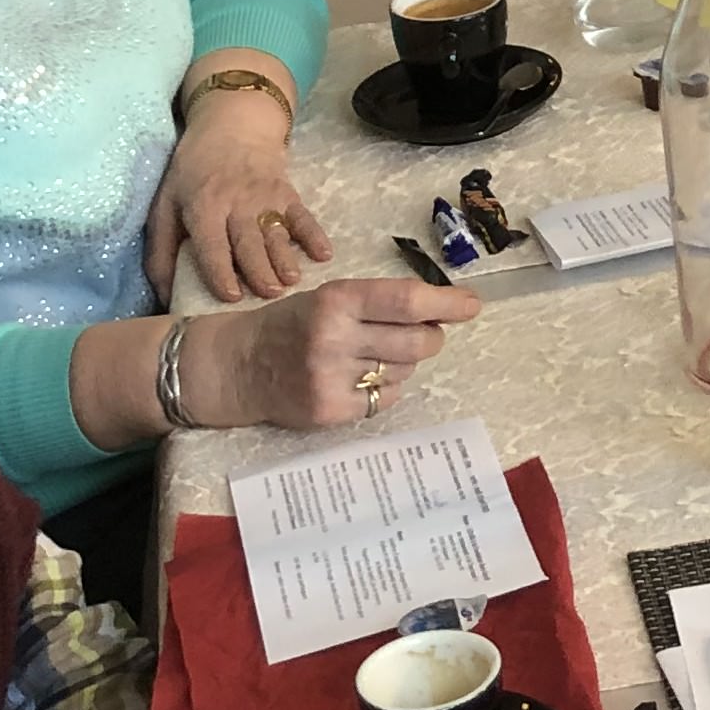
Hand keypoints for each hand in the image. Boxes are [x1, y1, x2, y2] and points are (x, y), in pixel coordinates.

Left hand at [148, 79, 323, 301]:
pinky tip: (323, 254)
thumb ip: (161, 250)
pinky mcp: (287, 193)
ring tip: (291, 282)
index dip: (220, 271)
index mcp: (203, 206)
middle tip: (269, 295)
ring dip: (285, 259)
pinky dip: (314, 235)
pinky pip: (303, 216)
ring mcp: (265, 197)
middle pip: (249, 242)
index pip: (211, 244)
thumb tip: (165, 296)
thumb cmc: (194, 171)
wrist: (233, 124)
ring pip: (276, 233)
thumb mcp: (166, 203)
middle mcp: (236, 202)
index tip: (230, 296)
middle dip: (259, 270)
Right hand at [200, 272, 482, 431]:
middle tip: (425, 332)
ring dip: (403, 362)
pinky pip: (385, 399)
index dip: (446, 302)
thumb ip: (379, 304)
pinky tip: (357, 379)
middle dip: (433, 336)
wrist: (238, 365)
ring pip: (405, 371)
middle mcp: (335, 338)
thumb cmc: (293, 324)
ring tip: (372, 355)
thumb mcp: (329, 298)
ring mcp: (332, 378)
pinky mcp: (331, 411)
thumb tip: (442, 312)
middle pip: (418, 341)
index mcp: (337, 300)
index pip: (406, 300)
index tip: (471, 305)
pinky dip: (383, 389)